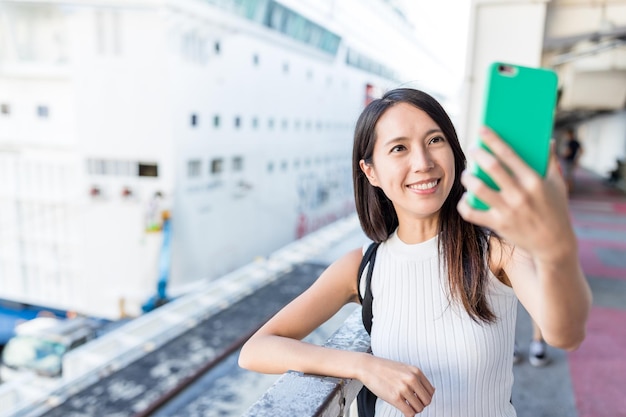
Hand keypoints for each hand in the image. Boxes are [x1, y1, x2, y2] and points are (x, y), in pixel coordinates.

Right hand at [360, 355, 434, 415]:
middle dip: (421, 405)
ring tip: (406, 405)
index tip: (418, 398)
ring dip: (414, 410)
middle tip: (413, 404)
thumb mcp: (404, 368)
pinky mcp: (395, 397)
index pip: (431, 391)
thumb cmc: (384, 368)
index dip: (425, 397)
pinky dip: (408, 414)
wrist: (368, 366)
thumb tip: (431, 391)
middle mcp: (411, 379)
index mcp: (416, 371)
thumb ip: (417, 377)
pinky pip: (409, 413)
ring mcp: (403, 388)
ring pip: (419, 408)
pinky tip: (403, 409)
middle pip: (427, 401)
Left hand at [457, 127, 575, 262]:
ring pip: (478, 189)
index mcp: (534, 180)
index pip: (509, 154)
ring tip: (466, 175)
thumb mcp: (557, 185)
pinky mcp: (498, 224)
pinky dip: (464, 204)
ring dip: (468, 178)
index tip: (481, 130)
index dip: (493, 140)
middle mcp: (520, 194)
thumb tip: (546, 140)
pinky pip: (472, 213)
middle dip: (477, 154)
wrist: (554, 244)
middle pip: (491, 167)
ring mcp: (507, 210)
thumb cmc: (556, 210)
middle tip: (472, 149)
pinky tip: (465, 199)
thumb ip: (550, 162)